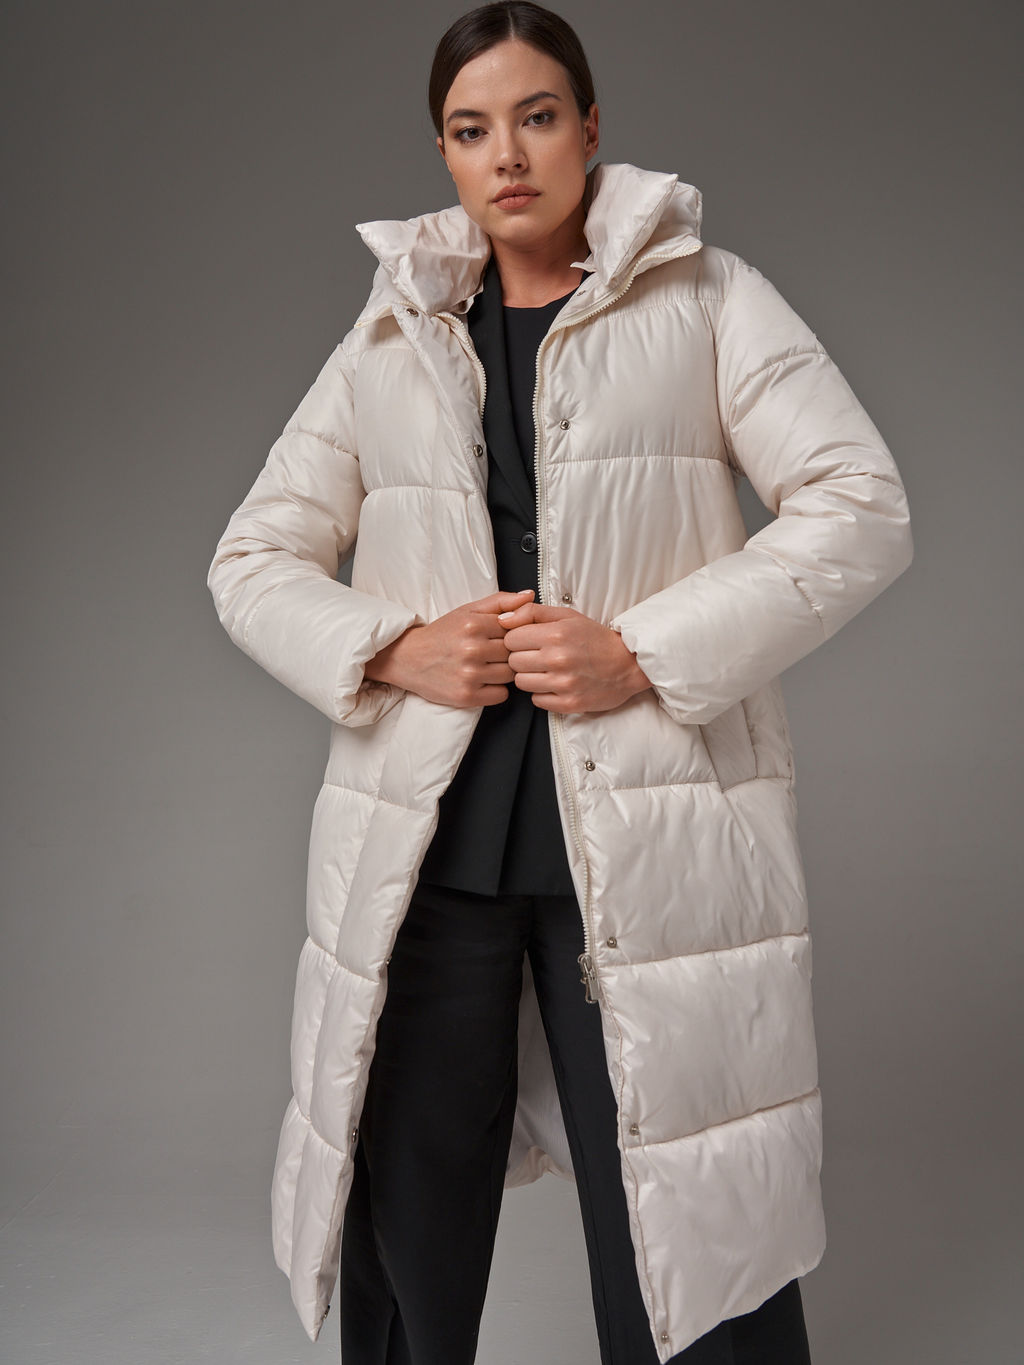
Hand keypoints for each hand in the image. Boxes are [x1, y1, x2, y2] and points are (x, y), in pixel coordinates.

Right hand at [363, 588, 534, 707]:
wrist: (408, 658)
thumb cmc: (442, 634)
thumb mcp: (468, 611)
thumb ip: (501, 602)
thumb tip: (530, 596)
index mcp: (474, 625)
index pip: (516, 631)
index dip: (512, 635)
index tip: (499, 638)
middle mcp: (472, 650)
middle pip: (514, 654)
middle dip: (507, 654)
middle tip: (492, 654)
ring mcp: (469, 675)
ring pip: (511, 675)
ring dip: (503, 673)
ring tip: (486, 667)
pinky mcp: (466, 696)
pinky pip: (501, 695)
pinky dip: (496, 690)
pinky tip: (482, 681)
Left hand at [498, 601, 652, 713]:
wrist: (628, 664)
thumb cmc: (595, 638)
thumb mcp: (566, 616)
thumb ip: (531, 612)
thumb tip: (502, 620)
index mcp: (556, 634)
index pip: (510, 639)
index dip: (517, 640)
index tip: (529, 641)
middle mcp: (558, 659)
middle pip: (513, 662)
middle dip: (521, 658)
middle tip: (538, 656)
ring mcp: (563, 684)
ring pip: (521, 683)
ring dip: (530, 676)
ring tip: (547, 670)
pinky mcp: (568, 703)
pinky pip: (536, 700)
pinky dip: (542, 693)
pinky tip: (555, 684)